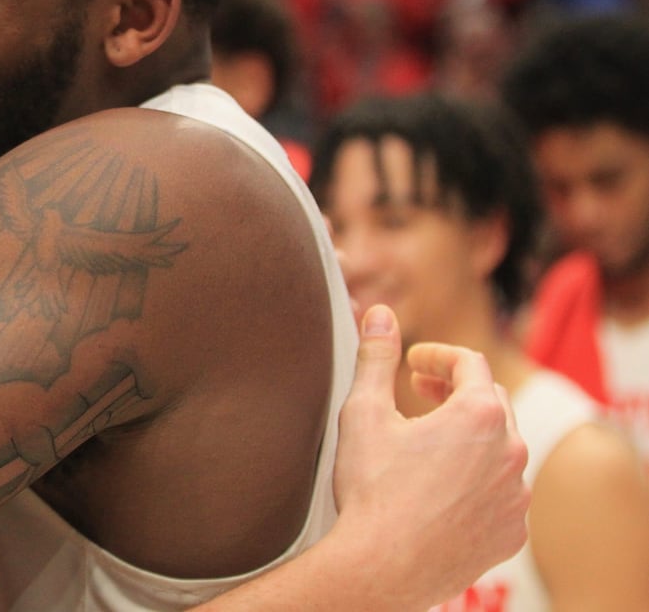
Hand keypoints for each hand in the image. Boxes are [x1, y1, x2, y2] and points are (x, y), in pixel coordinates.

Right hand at [332, 305, 528, 606]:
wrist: (383, 567)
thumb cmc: (371, 489)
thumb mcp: (364, 411)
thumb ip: (374, 356)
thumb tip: (378, 313)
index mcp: (479, 415)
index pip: (469, 362)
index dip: (436, 355)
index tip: (411, 362)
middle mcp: (511, 451)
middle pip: (491, 401)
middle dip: (455, 390)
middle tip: (420, 393)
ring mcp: (515, 496)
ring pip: (500, 448)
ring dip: (469, 436)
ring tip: (429, 442)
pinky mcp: (512, 532)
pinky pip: (502, 492)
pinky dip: (478, 480)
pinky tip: (443, 487)